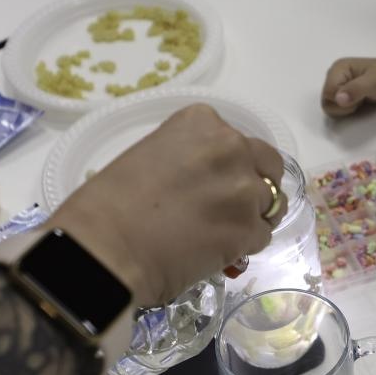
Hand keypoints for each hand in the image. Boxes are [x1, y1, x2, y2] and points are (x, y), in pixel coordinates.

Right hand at [50, 105, 282, 307]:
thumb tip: (204, 183)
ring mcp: (244, 190)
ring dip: (251, 217)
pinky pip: (261, 236)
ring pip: (270, 203)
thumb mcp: (151, 155)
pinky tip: (218, 250)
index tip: (212, 182)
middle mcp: (231, 148)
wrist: (105, 246)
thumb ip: (188, 159)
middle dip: (255, 184)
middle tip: (231, 206)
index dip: (230, 164)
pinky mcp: (247, 230)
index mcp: (202, 123)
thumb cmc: (108, 203)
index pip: (237, 140)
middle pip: (267, 166)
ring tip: (220, 233)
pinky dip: (245, 245)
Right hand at [322, 48, 375, 117]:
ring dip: (346, 109)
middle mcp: (336, 76)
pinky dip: (349, 109)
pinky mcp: (348, 94)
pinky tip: (361, 103)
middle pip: (326, 101)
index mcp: (339, 69)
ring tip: (362, 100)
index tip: (359, 98)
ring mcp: (341, 85)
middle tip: (361, 100)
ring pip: (332, 106)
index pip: (327, 94)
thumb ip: (356, 90)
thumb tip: (338, 99)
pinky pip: (340, 108)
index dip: (341, 101)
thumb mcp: (375, 82)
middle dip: (343, 106)